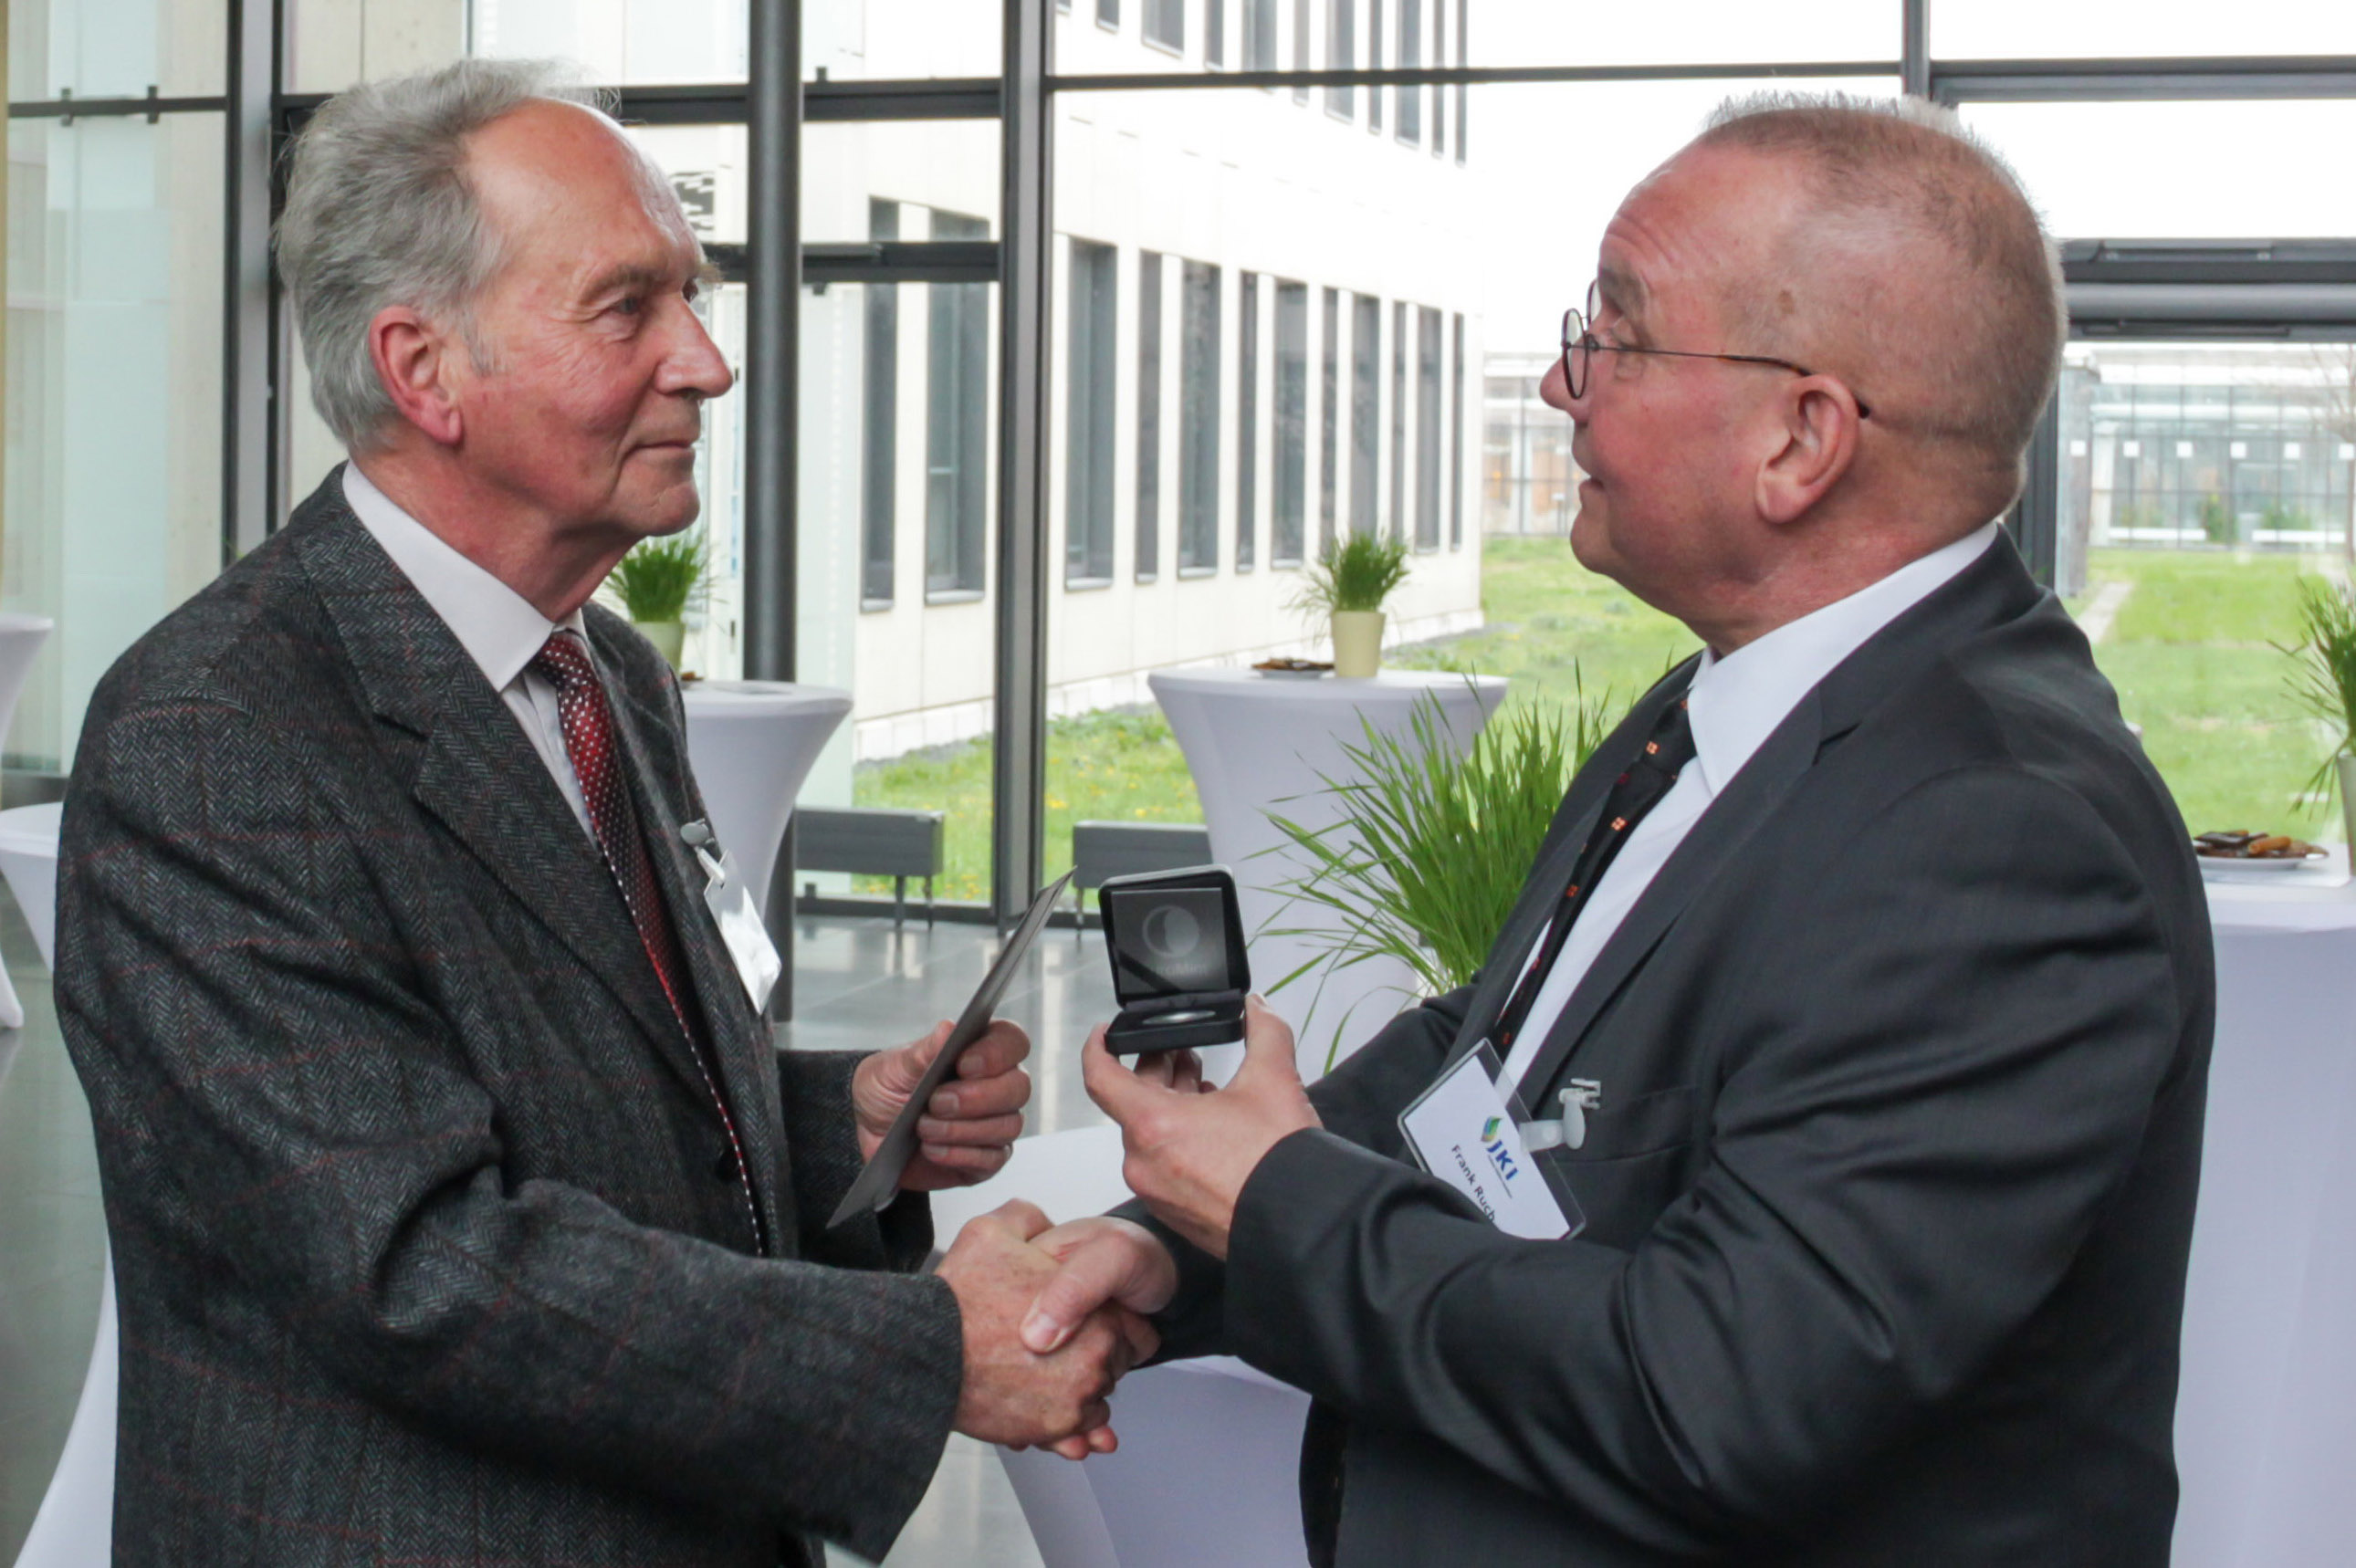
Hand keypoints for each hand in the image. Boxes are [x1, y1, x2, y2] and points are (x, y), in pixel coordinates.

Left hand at [854, 1019, 1030, 1190]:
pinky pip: (992, 1160)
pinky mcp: (986, 1159)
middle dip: (976, 1097)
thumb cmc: (887, 1088)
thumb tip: (949, 1028)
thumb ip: (924, 1051)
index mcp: (980, 1051)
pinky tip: (933, 1150)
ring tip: (925, 1128)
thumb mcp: (894, 1066)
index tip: (964, 1064)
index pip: (1012, 1042)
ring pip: (1008, 1126)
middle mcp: (996, 1085)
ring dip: (962, 1129)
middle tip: (937, 1102)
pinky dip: (960, 1156)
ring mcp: (995, 1123)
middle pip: (1018, 1087)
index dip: (997, 1053)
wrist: (867, 1130)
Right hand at [936, 1201, 1156, 1452]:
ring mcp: (1074, 1402)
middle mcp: (1095, 1363)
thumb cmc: (960, 1299)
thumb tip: (1041, 1222)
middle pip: (1113, 1367)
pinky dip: (1064, 1425)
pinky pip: (1073, 1434)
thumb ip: (1027, 1218)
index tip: (1088, 1321)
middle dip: (1093, 1358)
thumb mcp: (993, 1231)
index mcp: (1096, 1315)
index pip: (1132, 1328)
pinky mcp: (1049, 1431)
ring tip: (1046, 1377)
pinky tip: (1042, 1403)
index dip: (1109, 1322)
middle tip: (1059, 1347)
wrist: (924, 1354)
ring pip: (1094, 1401)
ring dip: (1079, 1392)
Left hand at [1082, 996, 1318, 1260]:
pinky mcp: (1175, 1214)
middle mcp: (1144, 1163)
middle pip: (1132, 1104)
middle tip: (1185, 1055)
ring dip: (1171, 1107)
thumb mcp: (1275, 1080)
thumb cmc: (1279, 1166)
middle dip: (1158, 1073)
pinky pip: (1162, 1168)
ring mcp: (1157, 1193)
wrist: (1303, 1226)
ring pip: (1149, 1136)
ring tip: (1206, 1090)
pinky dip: (1178, 1142)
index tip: (1106, 1034)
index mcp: (1154, 1125)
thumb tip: (1258, 1007)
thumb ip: (1264, 1030)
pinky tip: (1213, 1131)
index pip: (1100, 1078)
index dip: (1099, 1048)